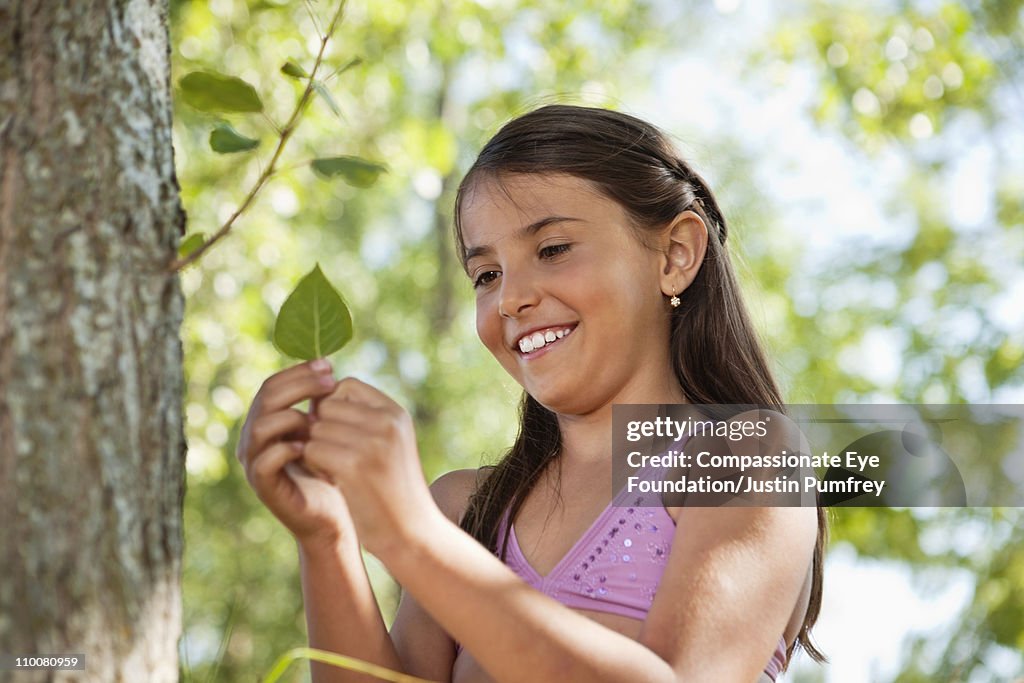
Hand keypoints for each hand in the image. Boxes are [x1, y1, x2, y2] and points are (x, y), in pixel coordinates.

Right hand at [236, 359, 354, 546]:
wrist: (332, 517)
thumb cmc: (332, 471)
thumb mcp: (326, 431)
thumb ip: (319, 405)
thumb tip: (329, 367)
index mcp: (266, 420)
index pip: (273, 385)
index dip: (298, 372)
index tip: (329, 365)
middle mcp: (254, 438)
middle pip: (266, 398)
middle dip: (299, 385)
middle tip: (330, 381)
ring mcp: (254, 463)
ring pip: (260, 426)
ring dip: (292, 416)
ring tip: (320, 418)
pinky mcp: (262, 487)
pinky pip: (264, 462)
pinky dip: (285, 449)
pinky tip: (310, 445)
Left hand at [304, 377, 441, 557]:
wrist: (412, 532)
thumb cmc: (394, 490)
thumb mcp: (389, 444)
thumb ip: (364, 418)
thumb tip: (317, 399)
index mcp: (396, 413)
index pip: (346, 385)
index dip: (332, 405)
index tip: (337, 432)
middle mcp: (387, 421)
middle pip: (327, 405)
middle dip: (321, 428)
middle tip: (333, 455)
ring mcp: (372, 442)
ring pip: (316, 428)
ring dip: (316, 449)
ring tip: (335, 470)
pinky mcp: (354, 465)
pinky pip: (312, 449)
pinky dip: (314, 466)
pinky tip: (332, 480)